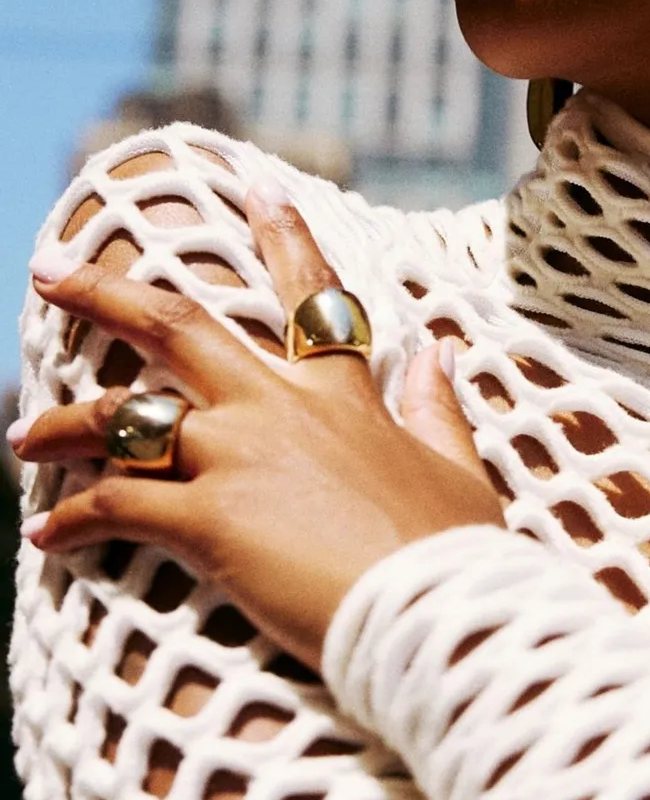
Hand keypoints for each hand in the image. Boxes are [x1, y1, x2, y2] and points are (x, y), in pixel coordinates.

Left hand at [13, 183, 504, 668]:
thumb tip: (441, 352)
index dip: (284, 233)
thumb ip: (437, 408)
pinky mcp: (209, 519)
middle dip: (104, 291)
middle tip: (47, 268)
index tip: (257, 183)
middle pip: (176, 326)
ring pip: (123, 418)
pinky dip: (73, 520)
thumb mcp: (456, 470)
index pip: (311, 294)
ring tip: (19, 437)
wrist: (439, 615)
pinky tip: (47, 534)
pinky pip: (116, 506)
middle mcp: (279, 409)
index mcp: (343, 395)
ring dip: (61, 425)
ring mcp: (239, 457)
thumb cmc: (455, 554)